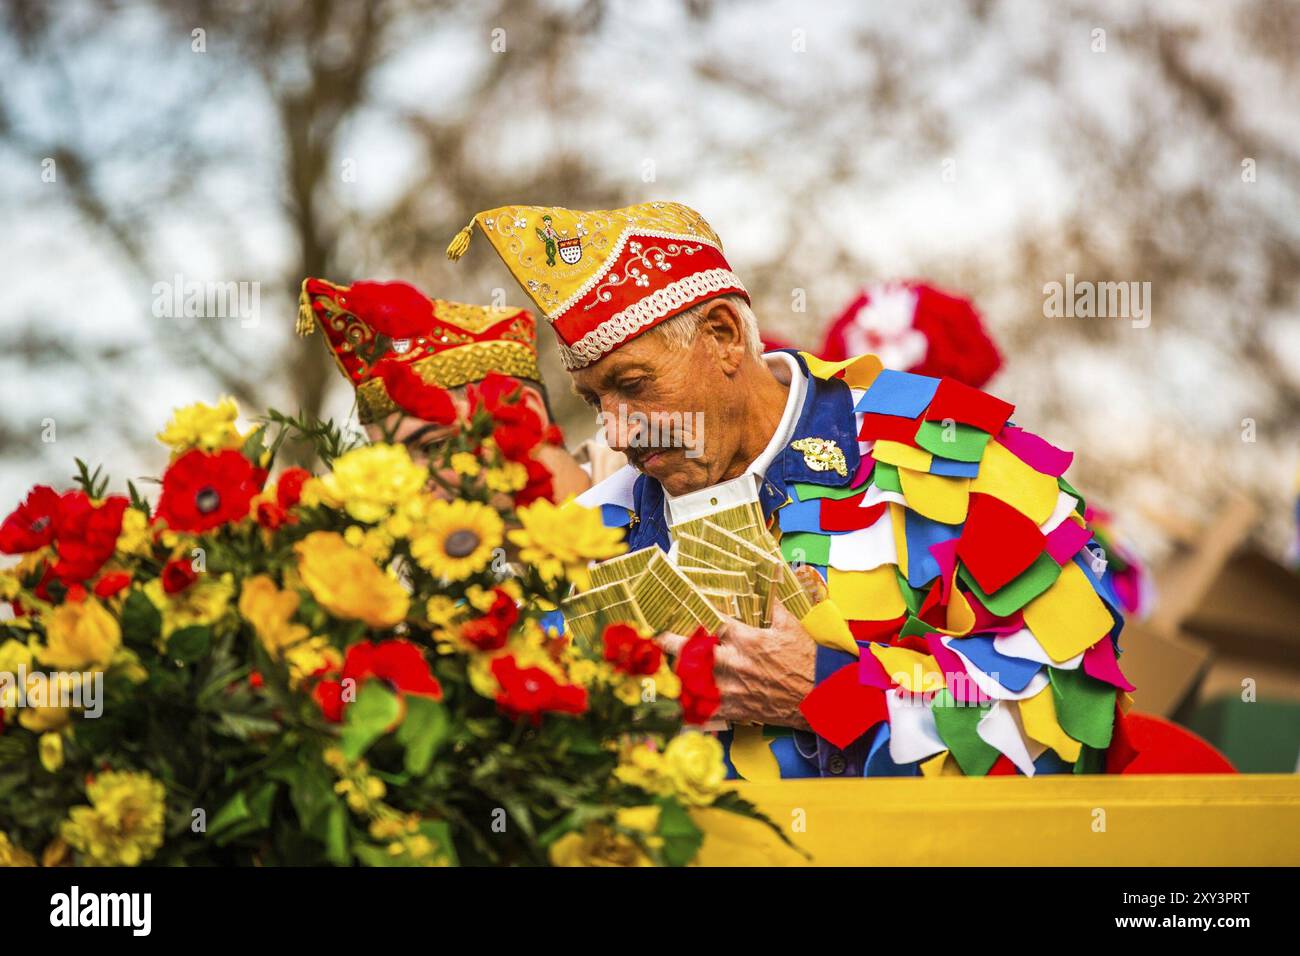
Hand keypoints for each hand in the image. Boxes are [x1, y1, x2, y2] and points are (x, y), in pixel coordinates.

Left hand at [655, 601, 815, 729]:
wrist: (819, 696)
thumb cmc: (806, 660)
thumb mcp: (791, 627)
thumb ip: (772, 607)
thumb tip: (768, 582)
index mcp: (747, 640)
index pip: (714, 624)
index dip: (696, 616)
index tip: (681, 611)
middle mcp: (735, 663)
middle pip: (695, 652)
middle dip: (673, 644)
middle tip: (658, 638)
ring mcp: (733, 688)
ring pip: (695, 681)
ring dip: (677, 675)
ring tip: (662, 669)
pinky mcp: (736, 709)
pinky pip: (707, 712)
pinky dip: (691, 711)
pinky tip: (676, 708)